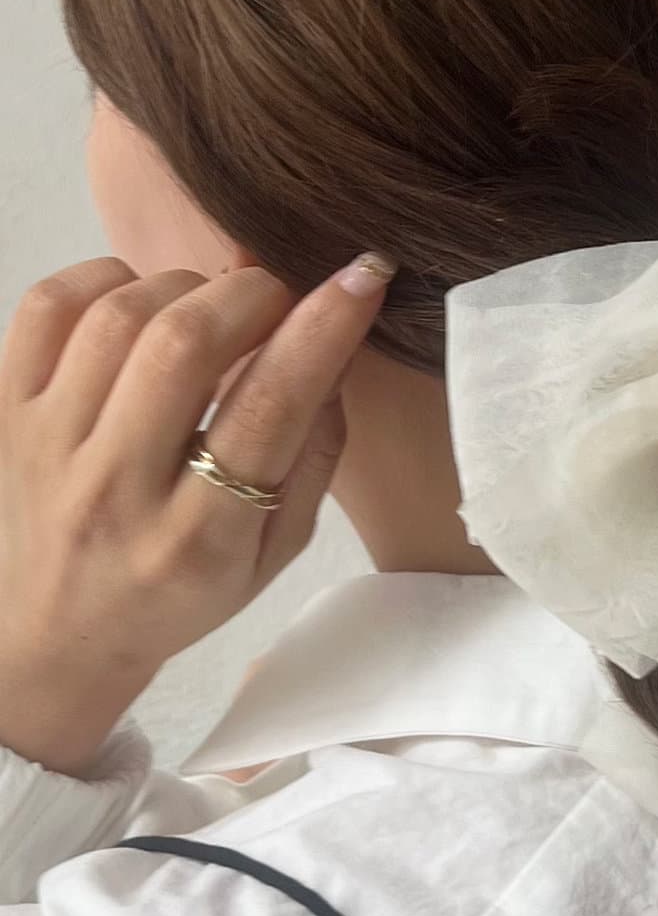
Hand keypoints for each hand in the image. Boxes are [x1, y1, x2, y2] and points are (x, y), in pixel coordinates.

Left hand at [0, 254, 393, 774]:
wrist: (53, 638)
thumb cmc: (180, 592)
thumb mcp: (275, 553)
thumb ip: (315, 454)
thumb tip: (333, 346)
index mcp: (198, 539)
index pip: (268, 410)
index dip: (323, 329)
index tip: (364, 278)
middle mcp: (114, 490)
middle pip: (184, 343)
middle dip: (253, 294)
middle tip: (278, 300)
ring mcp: (45, 446)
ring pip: (119, 314)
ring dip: (185, 286)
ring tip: (211, 310)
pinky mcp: (1, 411)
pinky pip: (48, 307)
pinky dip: (106, 279)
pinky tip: (140, 304)